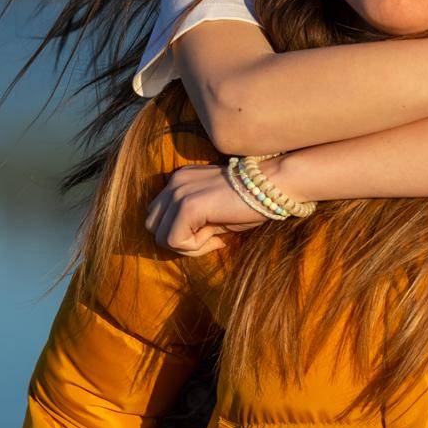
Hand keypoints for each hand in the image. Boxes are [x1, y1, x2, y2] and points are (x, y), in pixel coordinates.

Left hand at [144, 163, 266, 256]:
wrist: (275, 185)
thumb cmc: (252, 201)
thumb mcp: (214, 210)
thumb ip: (193, 219)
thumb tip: (179, 242)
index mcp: (180, 180)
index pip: (158, 216)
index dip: (180, 232)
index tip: (210, 234)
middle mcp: (175, 182)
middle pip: (152, 226)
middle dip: (178, 240)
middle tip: (209, 239)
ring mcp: (179, 192)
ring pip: (160, 237)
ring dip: (187, 246)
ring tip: (214, 238)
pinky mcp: (188, 206)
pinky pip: (175, 241)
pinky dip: (195, 247)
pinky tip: (217, 238)